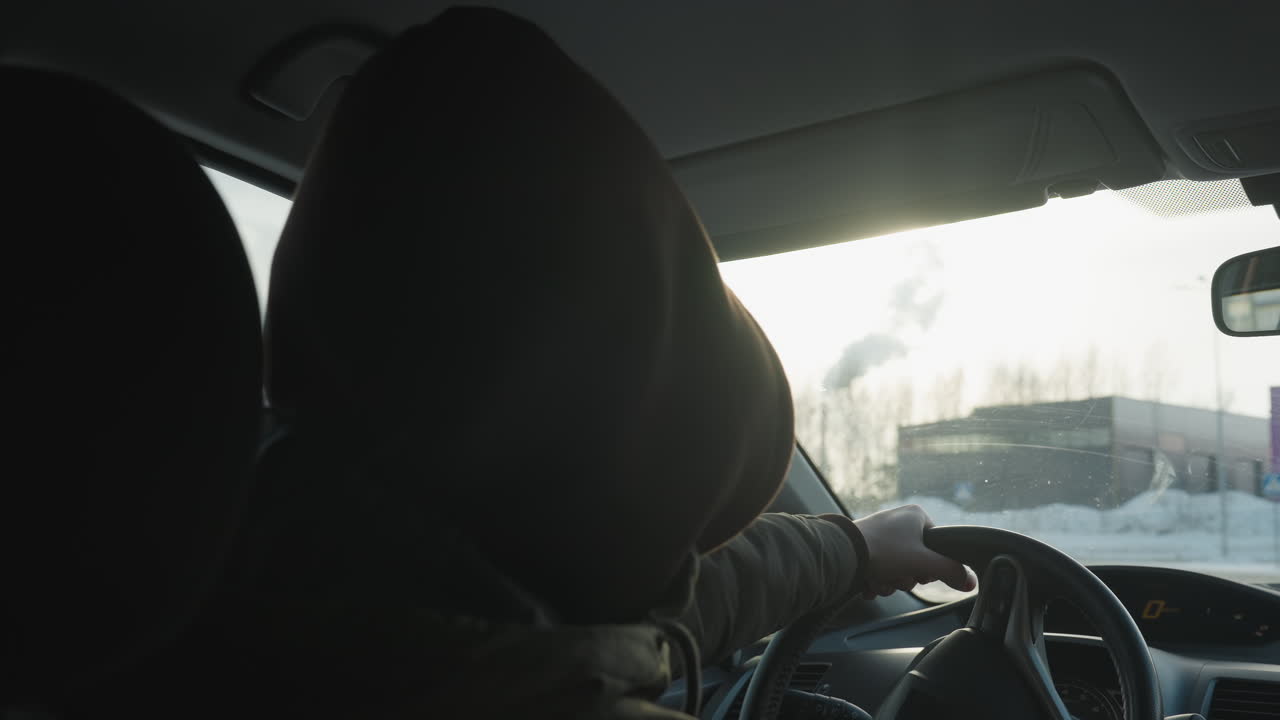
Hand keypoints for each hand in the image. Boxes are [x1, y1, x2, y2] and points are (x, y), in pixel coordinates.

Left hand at [853, 504, 976, 596]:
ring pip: (896, 569)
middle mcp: (898, 522)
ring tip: (879, 578)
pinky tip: (868, 582)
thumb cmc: (883, 551)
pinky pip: (879, 570)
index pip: (937, 547)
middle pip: (916, 561)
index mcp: (915, 516)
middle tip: (897, 575)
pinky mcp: (864, 548)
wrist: (842, 554)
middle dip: (906, 577)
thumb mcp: (924, 562)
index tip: (920, 571)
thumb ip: (951, 571)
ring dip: (889, 582)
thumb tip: (970, 581)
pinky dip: (875, 581)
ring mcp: (880, 534)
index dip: (930, 566)